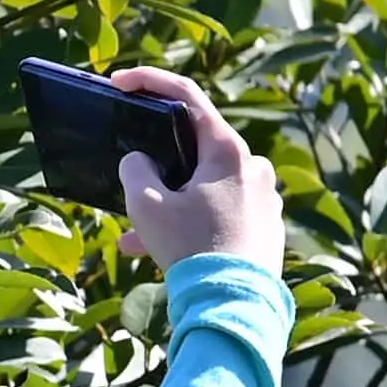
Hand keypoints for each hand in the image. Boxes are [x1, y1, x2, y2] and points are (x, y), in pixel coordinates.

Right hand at [109, 66, 284, 275]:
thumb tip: (138, 161)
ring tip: (138, 237)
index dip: (148, 81)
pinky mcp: (266, 226)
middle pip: (194, 151)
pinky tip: (164, 252)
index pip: (186, 96)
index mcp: (228, 150)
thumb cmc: (190, 249)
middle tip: (130, 185)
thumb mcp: (147, 207)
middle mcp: (254, 167)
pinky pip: (221, 214)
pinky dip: (192, 225)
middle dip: (157, 169)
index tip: (119, 82)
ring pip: (205, 189)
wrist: (234, 305)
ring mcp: (264, 197)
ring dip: (171, 206)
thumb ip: (135, 171)